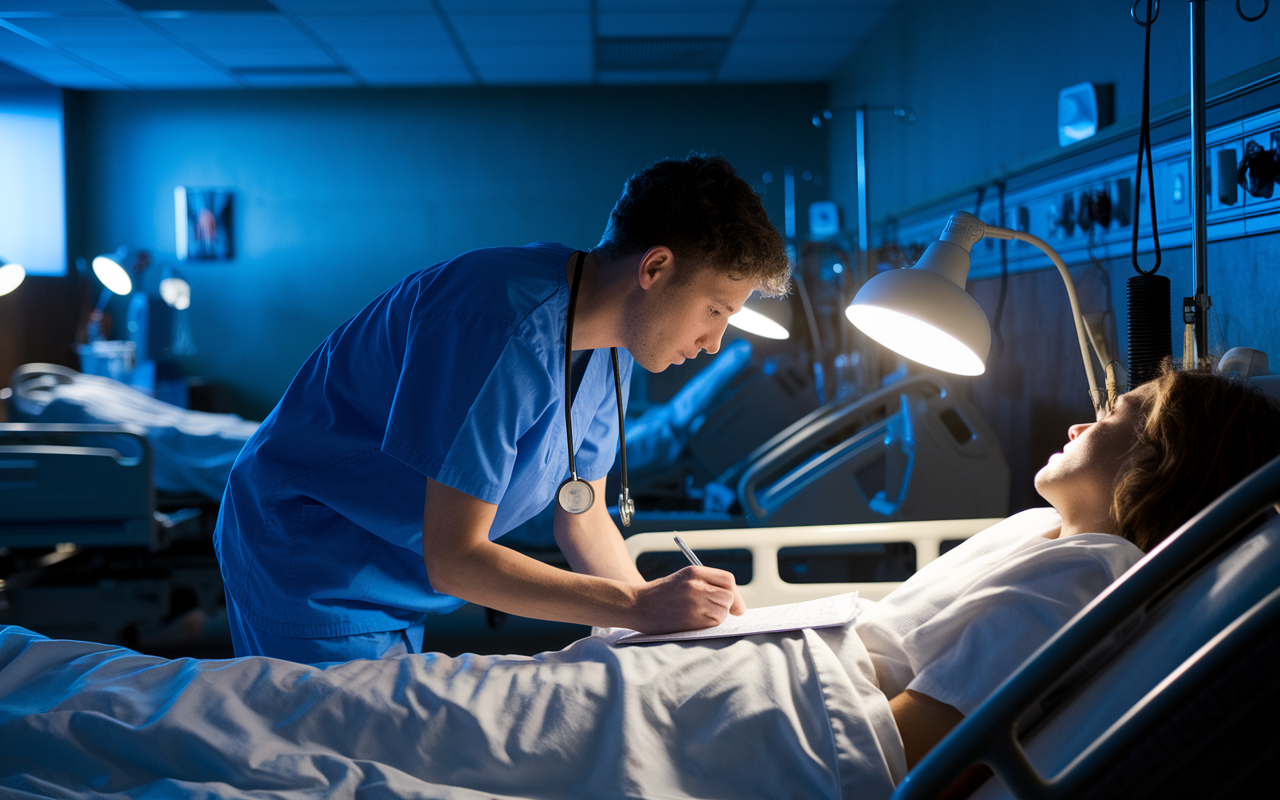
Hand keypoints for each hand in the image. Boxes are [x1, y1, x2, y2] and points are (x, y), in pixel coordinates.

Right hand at [628, 566, 745, 633]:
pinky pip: (712, 624)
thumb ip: (707, 584)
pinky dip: (709, 625)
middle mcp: (696, 586)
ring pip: (723, 613)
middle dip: (728, 606)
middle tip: (719, 612)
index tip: (735, 604)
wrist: (636, 606)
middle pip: (729, 597)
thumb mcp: (683, 579)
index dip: (734, 593)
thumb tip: (735, 604)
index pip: (727, 580)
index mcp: (694, 572)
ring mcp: (694, 604)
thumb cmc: (661, 594)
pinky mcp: (691, 621)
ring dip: (718, 617)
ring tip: (700, 616)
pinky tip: (694, 622)